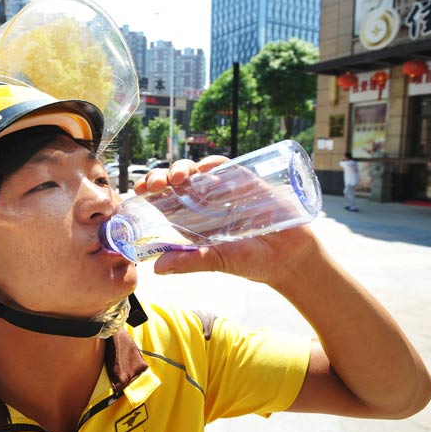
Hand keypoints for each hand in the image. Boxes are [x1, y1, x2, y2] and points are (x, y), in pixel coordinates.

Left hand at [134, 156, 319, 286]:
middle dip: (161, 176)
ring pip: (196, 171)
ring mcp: (224, 190)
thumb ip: (191, 262)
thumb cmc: (252, 262)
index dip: (149, 190)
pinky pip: (226, 167)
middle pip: (175, 181)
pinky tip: (206, 167)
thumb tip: (157, 268)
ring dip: (183, 167)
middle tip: (156, 183)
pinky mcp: (246, 182)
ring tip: (179, 176)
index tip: (139, 189)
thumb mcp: (219, 262)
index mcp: (191, 220)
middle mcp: (204, 202)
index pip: (163, 199)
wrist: (291, 257)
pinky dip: (214, 163)